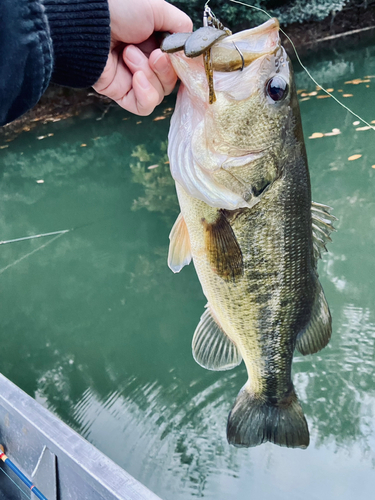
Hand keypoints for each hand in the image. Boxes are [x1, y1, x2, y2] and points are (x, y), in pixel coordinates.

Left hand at [93, 0, 191, 114]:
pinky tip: (136, 78)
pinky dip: (145, 94)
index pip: (179, 64)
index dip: (183, 64)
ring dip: (150, 75)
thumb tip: (191, 47)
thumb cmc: (120, 9)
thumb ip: (180, 26)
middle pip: (172, 81)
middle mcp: (145, 62)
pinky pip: (144, 106)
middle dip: (166, 69)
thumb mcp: (158, 9)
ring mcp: (133, 80)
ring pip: (160, 93)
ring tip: (129, 55)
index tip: (181, 55)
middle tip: (154, 55)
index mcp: (154, 42)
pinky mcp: (121, 94)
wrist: (88, 23)